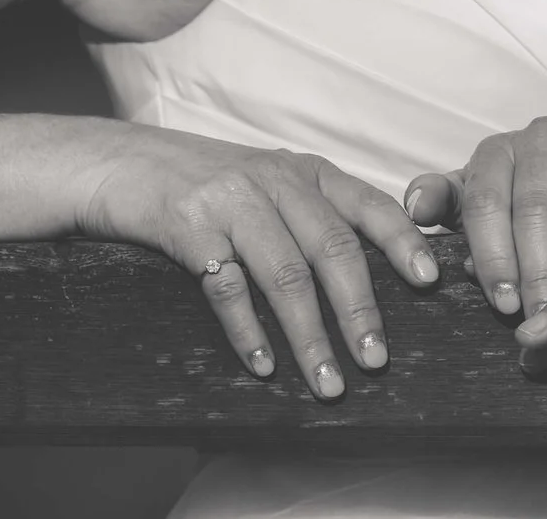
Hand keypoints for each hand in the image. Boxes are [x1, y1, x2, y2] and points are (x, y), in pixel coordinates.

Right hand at [80, 128, 440, 399]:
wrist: (117, 164)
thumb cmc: (204, 186)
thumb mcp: (268, 185)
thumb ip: (312, 215)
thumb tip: (368, 277)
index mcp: (306, 172)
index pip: (368, 206)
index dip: (403, 242)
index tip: (429, 280)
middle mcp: (275, 180)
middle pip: (332, 249)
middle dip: (360, 310)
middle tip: (377, 360)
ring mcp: (231, 201)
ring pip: (286, 275)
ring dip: (310, 336)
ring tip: (328, 383)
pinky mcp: (187, 225)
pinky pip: (228, 286)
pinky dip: (249, 331)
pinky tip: (264, 365)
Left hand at [402, 110, 546, 320]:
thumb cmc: (527, 198)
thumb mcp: (483, 203)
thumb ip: (450, 205)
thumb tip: (416, 207)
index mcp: (498, 152)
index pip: (485, 202)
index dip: (494, 256)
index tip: (504, 305)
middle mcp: (546, 134)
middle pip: (539, 198)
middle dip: (540, 262)